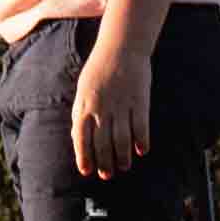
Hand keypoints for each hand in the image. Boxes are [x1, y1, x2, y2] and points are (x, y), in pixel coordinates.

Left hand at [72, 29, 153, 178]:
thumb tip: (77, 139)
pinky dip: (142, 142)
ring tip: (124, 166)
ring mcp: (121, 105)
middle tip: (107, 174)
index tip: (86, 171)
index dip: (83, 156)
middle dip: (104, 163)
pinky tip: (142, 151)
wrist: (122, 46)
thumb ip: (80, 113)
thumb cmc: (99, 69)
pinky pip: (141, 127)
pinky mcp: (140, 101)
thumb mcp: (83, 89)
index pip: (81, 137)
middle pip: (102, 143)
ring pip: (122, 140)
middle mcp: (102, 107)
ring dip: (123, 157)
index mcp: (85, 104)